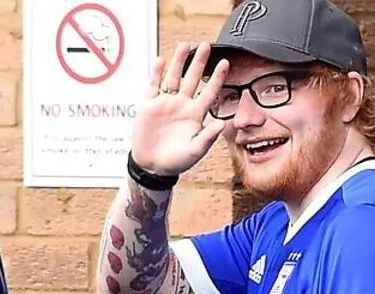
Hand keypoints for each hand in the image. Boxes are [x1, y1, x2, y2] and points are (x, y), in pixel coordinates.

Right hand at [130, 41, 230, 175]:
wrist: (153, 166)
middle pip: (192, 79)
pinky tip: (161, 60)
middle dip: (199, 62)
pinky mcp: (149, 106)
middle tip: (205, 45)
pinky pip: (153, 86)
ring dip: (178, 61)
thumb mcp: (195, 151)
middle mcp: (182, 105)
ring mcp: (165, 103)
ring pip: (173, 77)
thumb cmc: (176, 161)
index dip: (217, 78)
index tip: (225, 63)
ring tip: (184, 45)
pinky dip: (156, 73)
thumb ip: (207, 138)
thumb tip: (221, 124)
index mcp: (195, 115)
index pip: (209, 92)